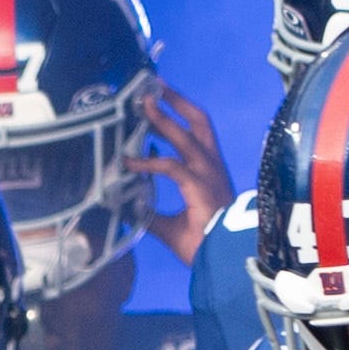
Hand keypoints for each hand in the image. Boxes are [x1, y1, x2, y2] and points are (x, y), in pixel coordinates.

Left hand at [135, 82, 232, 256]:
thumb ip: (149, 214)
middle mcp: (210, 166)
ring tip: (143, 103)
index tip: (154, 106)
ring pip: (185, 136)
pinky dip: (147, 162)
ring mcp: (207, 174)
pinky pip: (171, 167)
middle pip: (197, 121)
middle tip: (153, 86)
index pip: (195, 133)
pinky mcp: (199, 186)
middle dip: (176, 101)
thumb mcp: (169, 226)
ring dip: (162, 118)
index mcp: (209, 171)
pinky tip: (127, 162)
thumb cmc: (204, 245)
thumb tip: (124, 207)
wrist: (223, 263)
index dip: (175, 116)